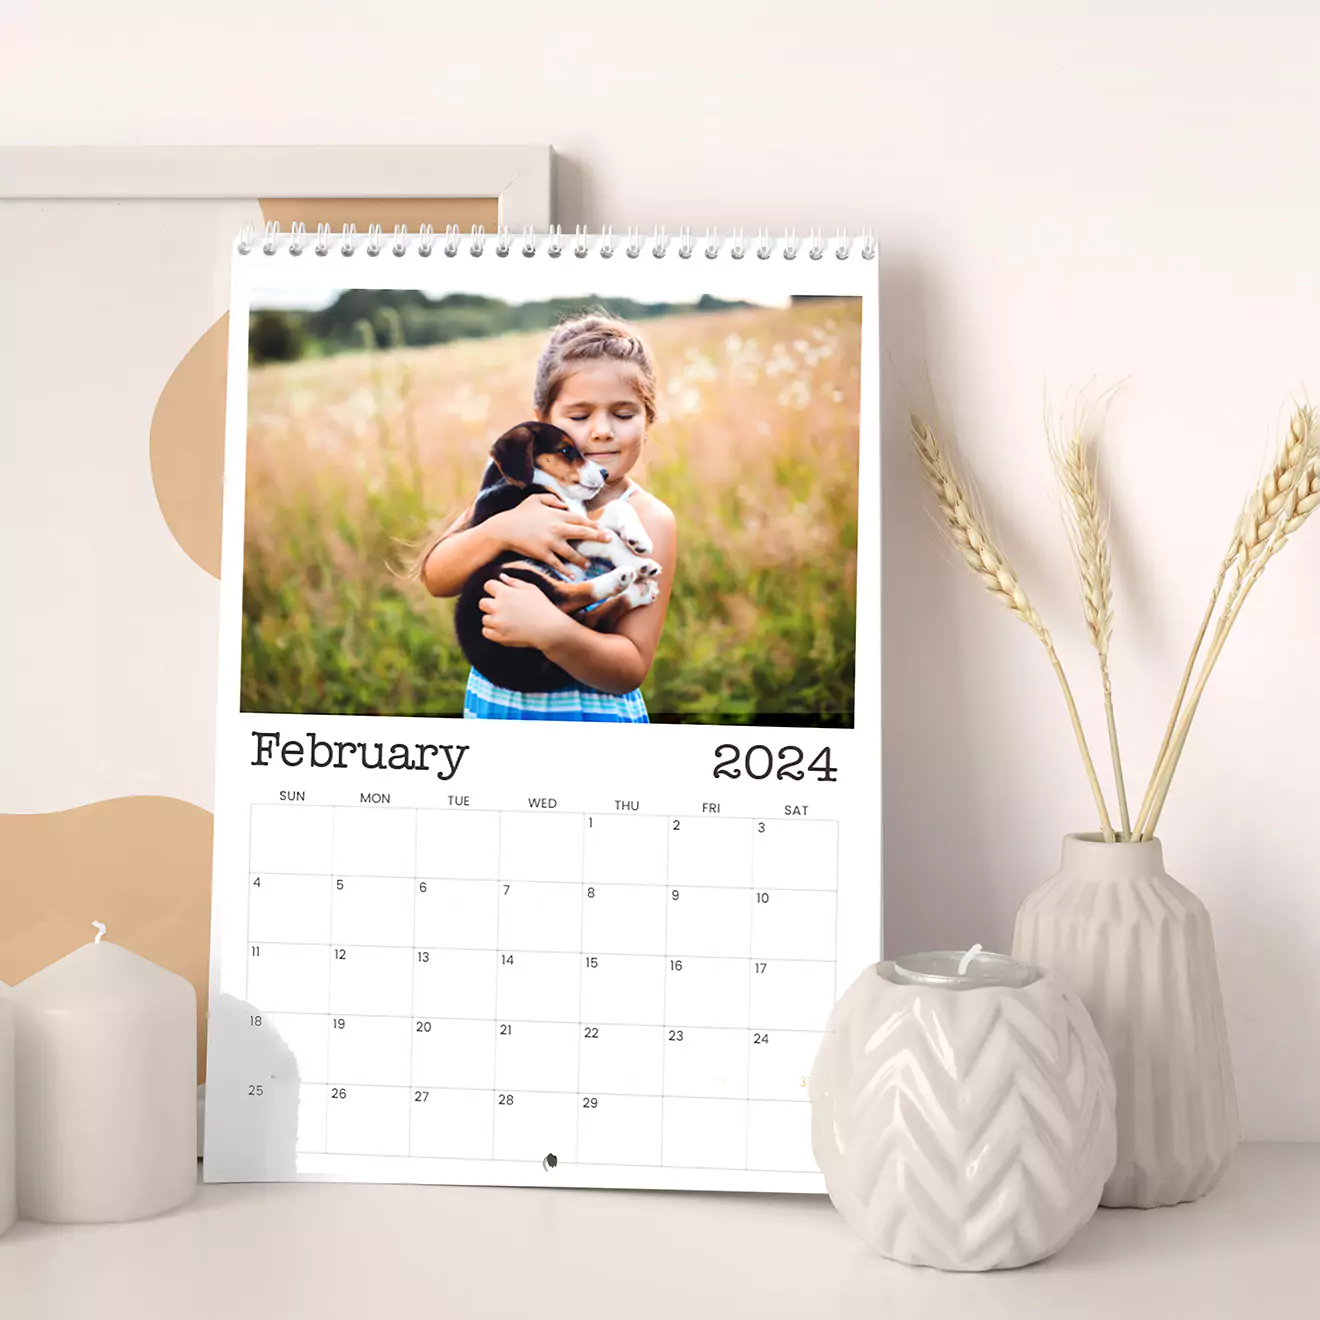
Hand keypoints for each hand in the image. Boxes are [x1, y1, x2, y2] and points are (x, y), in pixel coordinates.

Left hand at [479, 574, 570, 647]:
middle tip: (504, 609)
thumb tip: (501, 576)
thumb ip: (515, 582)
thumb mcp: (532, 589)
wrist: (550, 629)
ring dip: (493, 619)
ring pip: (485, 619)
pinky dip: (492, 631)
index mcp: (505, 593)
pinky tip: (503, 629)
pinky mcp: (499, 636)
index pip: (488, 585)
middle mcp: (498, 607)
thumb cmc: (543, 607)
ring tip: (508, 621)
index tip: (501, 593)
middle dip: (491, 604)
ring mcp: (498, 623)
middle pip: (482, 603)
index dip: (494, 588)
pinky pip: (486, 632)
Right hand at [489, 494, 612, 573]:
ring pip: (572, 552)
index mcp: (556, 515)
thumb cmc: (519, 513)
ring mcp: (551, 542)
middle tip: (609, 540)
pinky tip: (573, 575)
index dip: (593, 524)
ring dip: (582, 559)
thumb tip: (564, 504)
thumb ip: (552, 499)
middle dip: (598, 536)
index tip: (603, 528)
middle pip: (582, 533)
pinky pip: (558, 564)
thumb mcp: (535, 499)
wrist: (504, 529)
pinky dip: (566, 570)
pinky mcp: (543, 554)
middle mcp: (557, 528)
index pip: (580, 519)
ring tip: (588, 564)